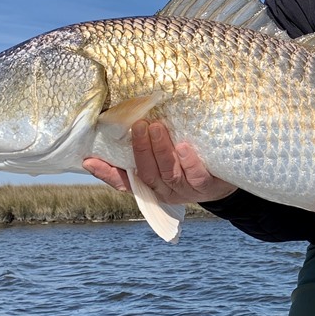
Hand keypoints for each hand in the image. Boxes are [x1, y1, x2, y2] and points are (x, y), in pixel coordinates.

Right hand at [83, 120, 236, 203]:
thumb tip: (124, 126)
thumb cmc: (188, 162)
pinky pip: (196, 176)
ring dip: (161, 150)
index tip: (90, 159)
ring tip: (157, 127)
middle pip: (147, 173)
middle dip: (140, 149)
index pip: (124, 181)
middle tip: (137, 125)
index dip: (107, 172)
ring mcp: (185, 189)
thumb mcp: (166, 157)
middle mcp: (164, 190)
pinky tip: (184, 147)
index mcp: (150, 185)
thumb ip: (146, 147)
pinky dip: (189, 162)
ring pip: (168, 173)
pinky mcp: (207, 186)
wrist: (224, 181)